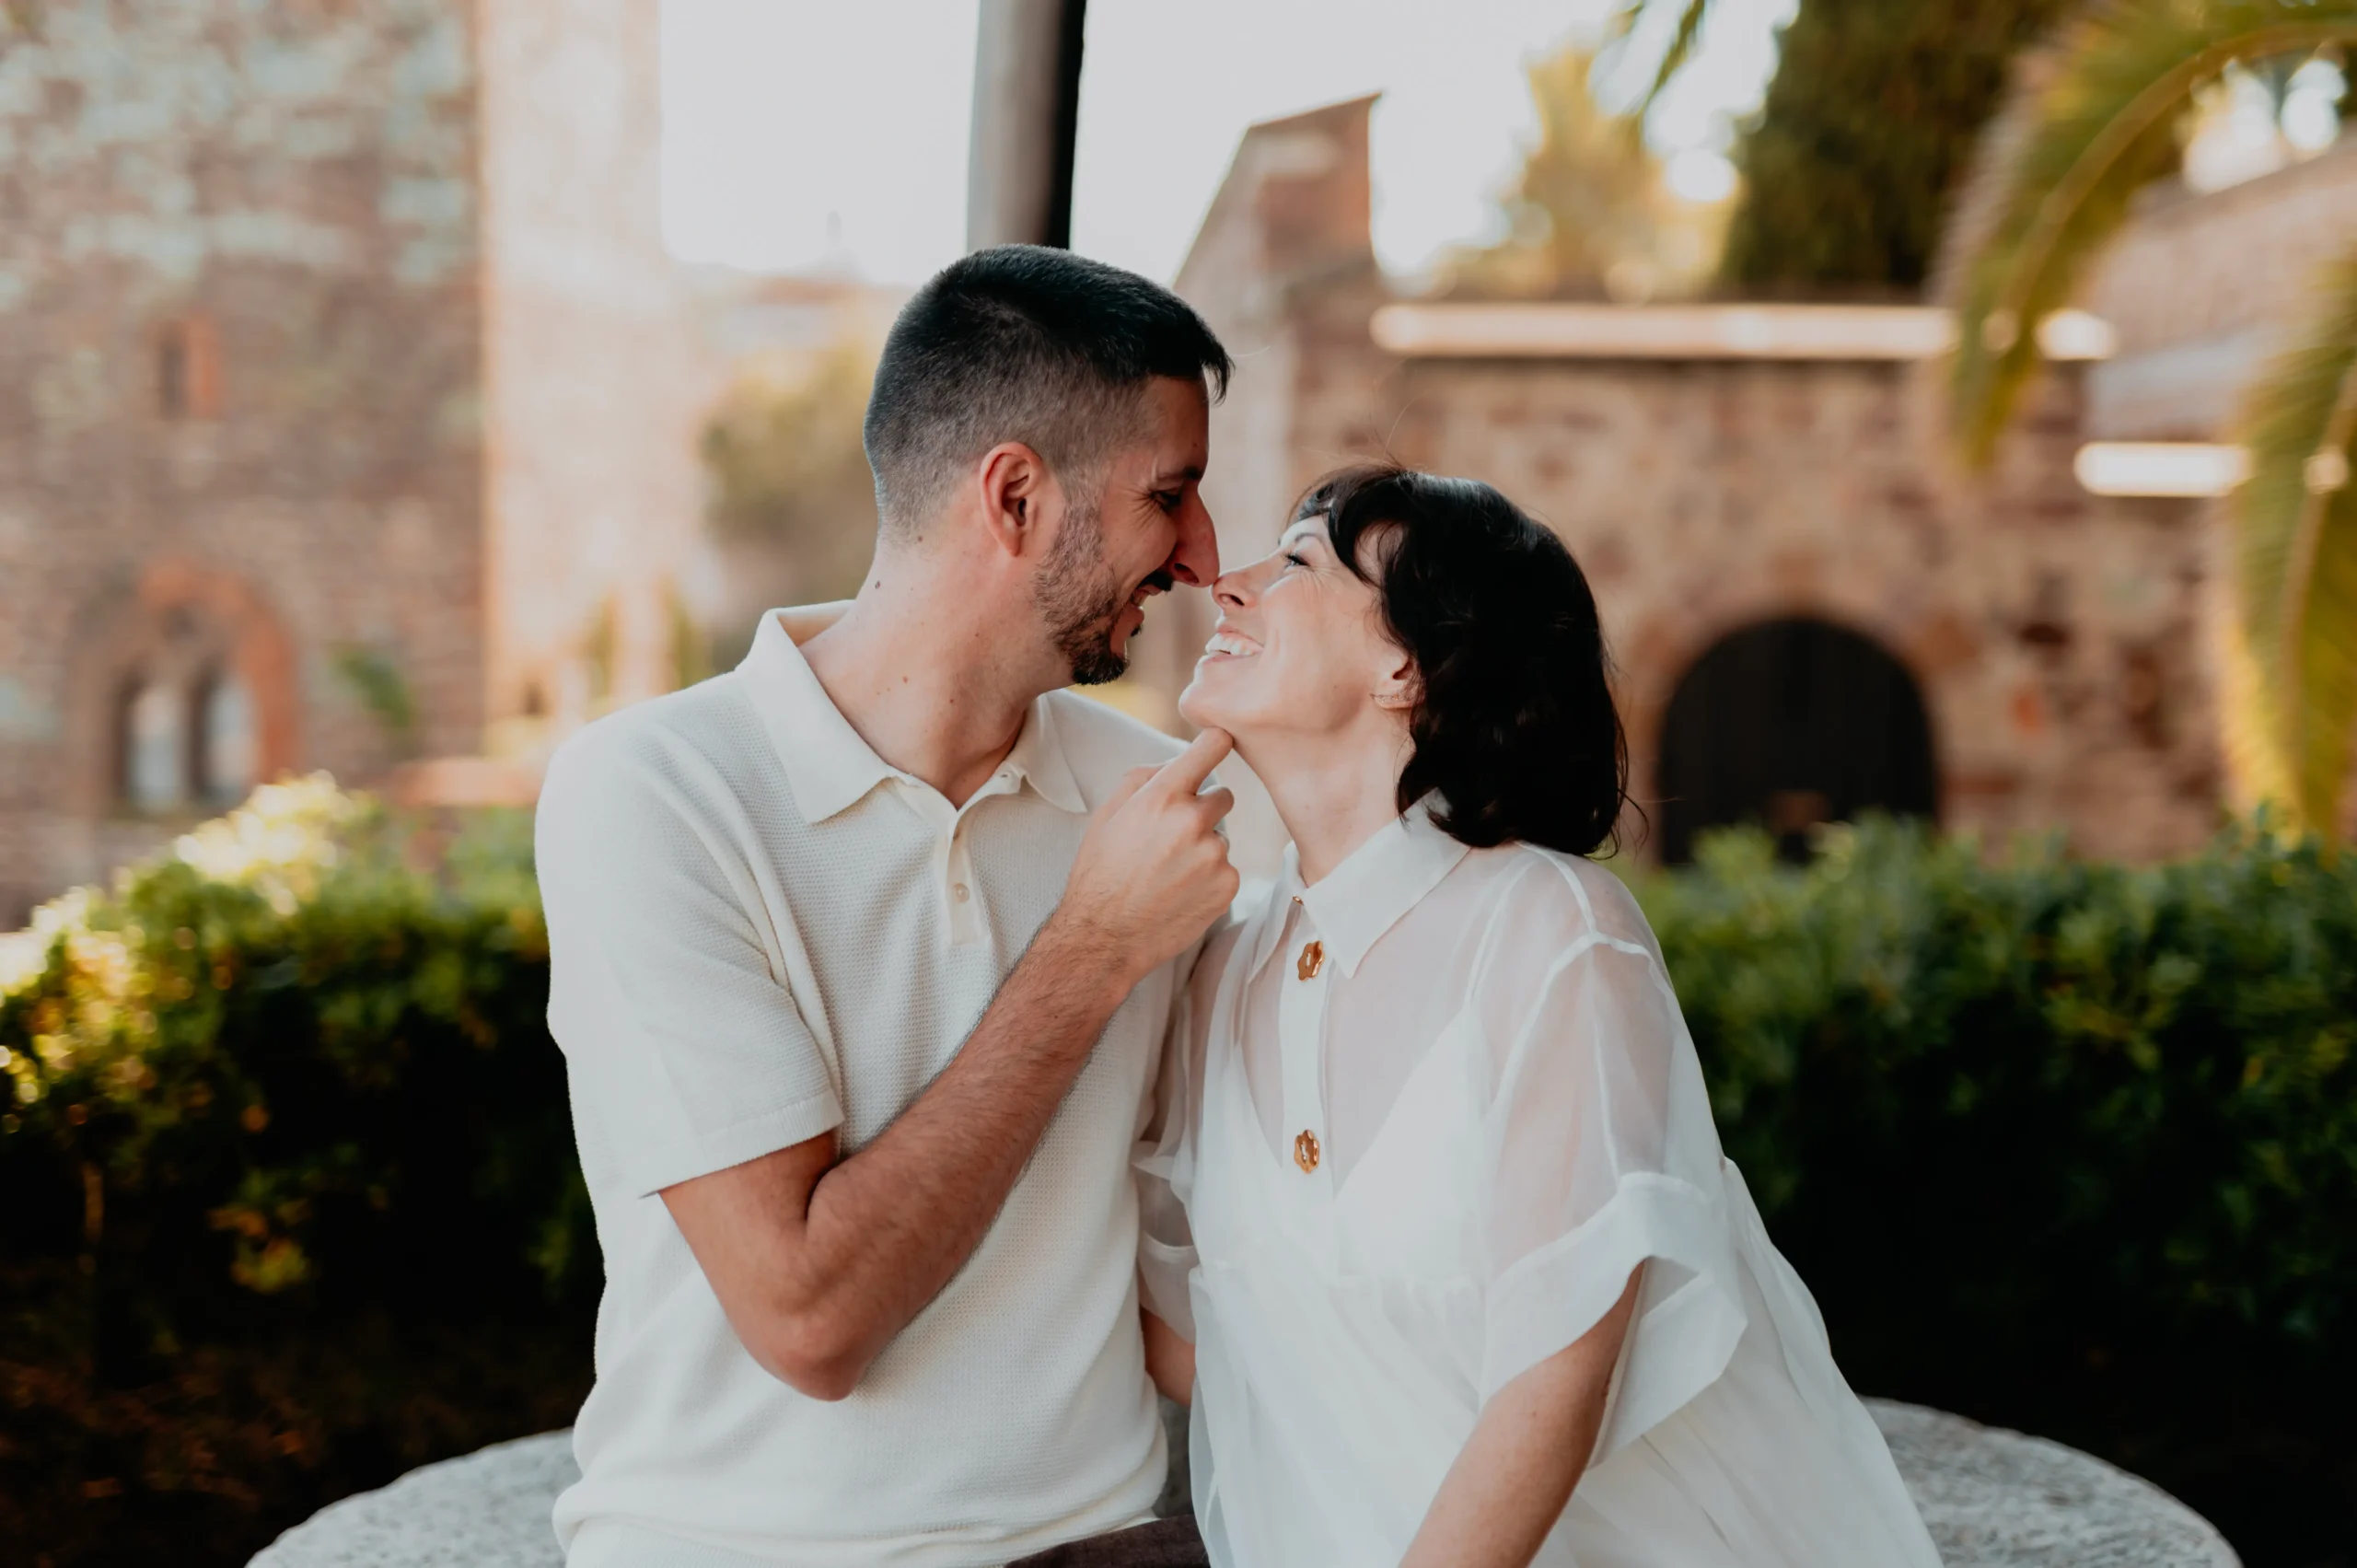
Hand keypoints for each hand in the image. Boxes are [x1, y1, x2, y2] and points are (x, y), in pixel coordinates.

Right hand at [1055, 728, 1238, 986]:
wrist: (1105, 936)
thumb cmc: (1100, 872)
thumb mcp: (1108, 814)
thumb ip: (1145, 778)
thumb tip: (1178, 761)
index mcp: (1163, 796)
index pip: (1212, 747)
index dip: (1217, 742)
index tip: (1221, 742)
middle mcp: (1194, 820)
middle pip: (1223, 795)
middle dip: (1203, 809)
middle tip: (1173, 836)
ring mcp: (1215, 855)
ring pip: (1221, 837)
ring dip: (1203, 848)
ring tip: (1168, 873)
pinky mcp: (1228, 885)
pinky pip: (1227, 869)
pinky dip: (1210, 878)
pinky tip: (1180, 892)